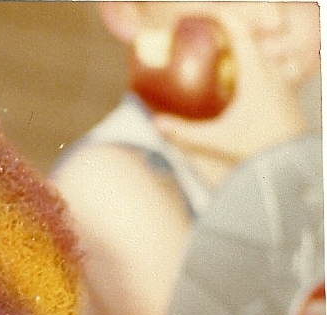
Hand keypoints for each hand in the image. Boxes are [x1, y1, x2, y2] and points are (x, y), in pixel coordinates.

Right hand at [154, 11, 308, 175]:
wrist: (291, 166)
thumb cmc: (259, 150)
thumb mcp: (216, 140)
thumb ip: (184, 132)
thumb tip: (156, 123)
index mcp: (257, 77)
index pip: (242, 37)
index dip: (226, 20)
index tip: (210, 14)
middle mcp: (273, 76)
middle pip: (254, 45)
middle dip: (233, 39)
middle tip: (212, 42)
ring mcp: (283, 87)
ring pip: (264, 60)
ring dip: (245, 57)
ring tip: (226, 65)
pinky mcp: (287, 101)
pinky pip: (271, 76)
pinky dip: (255, 74)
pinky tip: (243, 89)